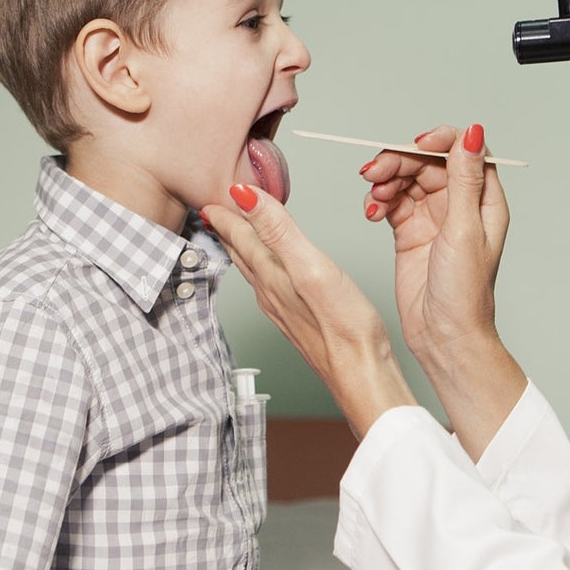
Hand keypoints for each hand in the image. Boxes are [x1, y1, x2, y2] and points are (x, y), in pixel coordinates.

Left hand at [202, 185, 417, 436]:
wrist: (359, 373)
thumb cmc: (342, 325)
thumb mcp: (308, 265)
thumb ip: (277, 229)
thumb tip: (244, 196)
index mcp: (271, 274)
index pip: (240, 236)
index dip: (225, 212)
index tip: (209, 196)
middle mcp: (271, 292)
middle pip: (241, 252)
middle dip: (226, 228)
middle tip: (214, 210)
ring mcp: (283, 308)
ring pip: (253, 270)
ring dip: (241, 248)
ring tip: (235, 234)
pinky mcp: (298, 320)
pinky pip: (269, 286)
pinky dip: (262, 268)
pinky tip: (271, 272)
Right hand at [362, 124, 511, 371]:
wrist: (443, 336)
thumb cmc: (464, 292)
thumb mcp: (465, 229)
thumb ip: (465, 179)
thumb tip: (474, 134)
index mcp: (484, 200)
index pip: (464, 151)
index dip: (439, 140)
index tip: (416, 145)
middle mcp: (459, 204)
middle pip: (427, 162)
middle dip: (399, 161)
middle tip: (375, 172)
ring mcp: (433, 217)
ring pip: (406, 179)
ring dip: (386, 180)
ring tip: (374, 196)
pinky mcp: (409, 232)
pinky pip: (391, 202)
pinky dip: (379, 201)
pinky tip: (372, 211)